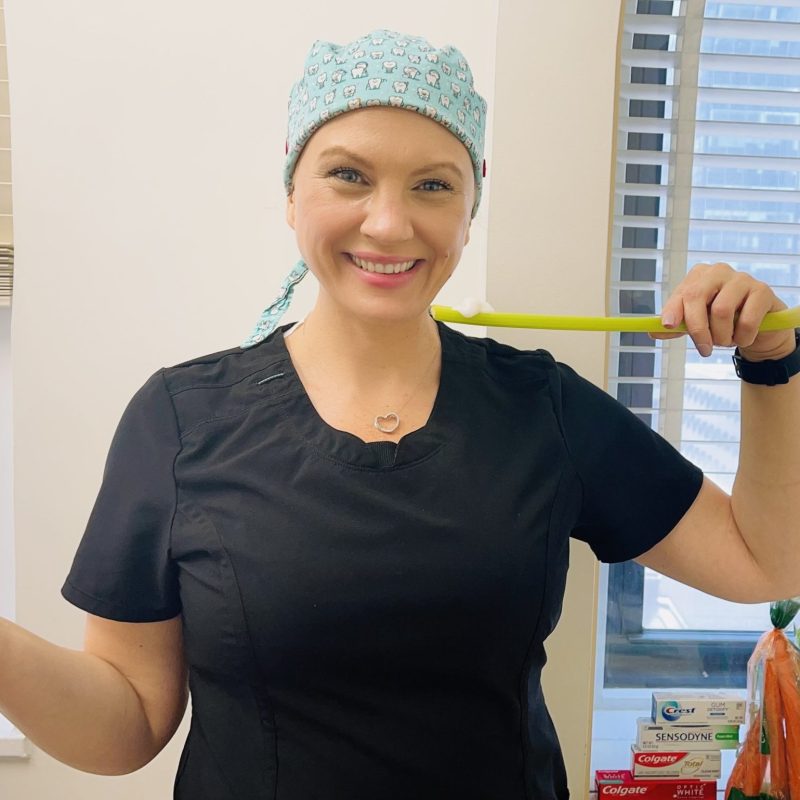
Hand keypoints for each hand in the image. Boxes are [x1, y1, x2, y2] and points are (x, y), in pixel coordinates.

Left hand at [652, 262, 794, 361]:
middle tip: (704, 349)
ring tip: (726, 340)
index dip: (672, 310)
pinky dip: (743, 337)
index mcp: (698, 277)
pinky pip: (747, 320)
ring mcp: (741, 278)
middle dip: (697, 328)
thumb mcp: (697, 324)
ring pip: (720, 311)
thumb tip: (653, 332)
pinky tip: (744, 337)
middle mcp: (717, 272)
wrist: (760, 327)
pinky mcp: (762, 290)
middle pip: (696, 297)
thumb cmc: (723, 322)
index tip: (668, 326)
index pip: (682, 293)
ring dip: (722, 336)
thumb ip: (676, 328)